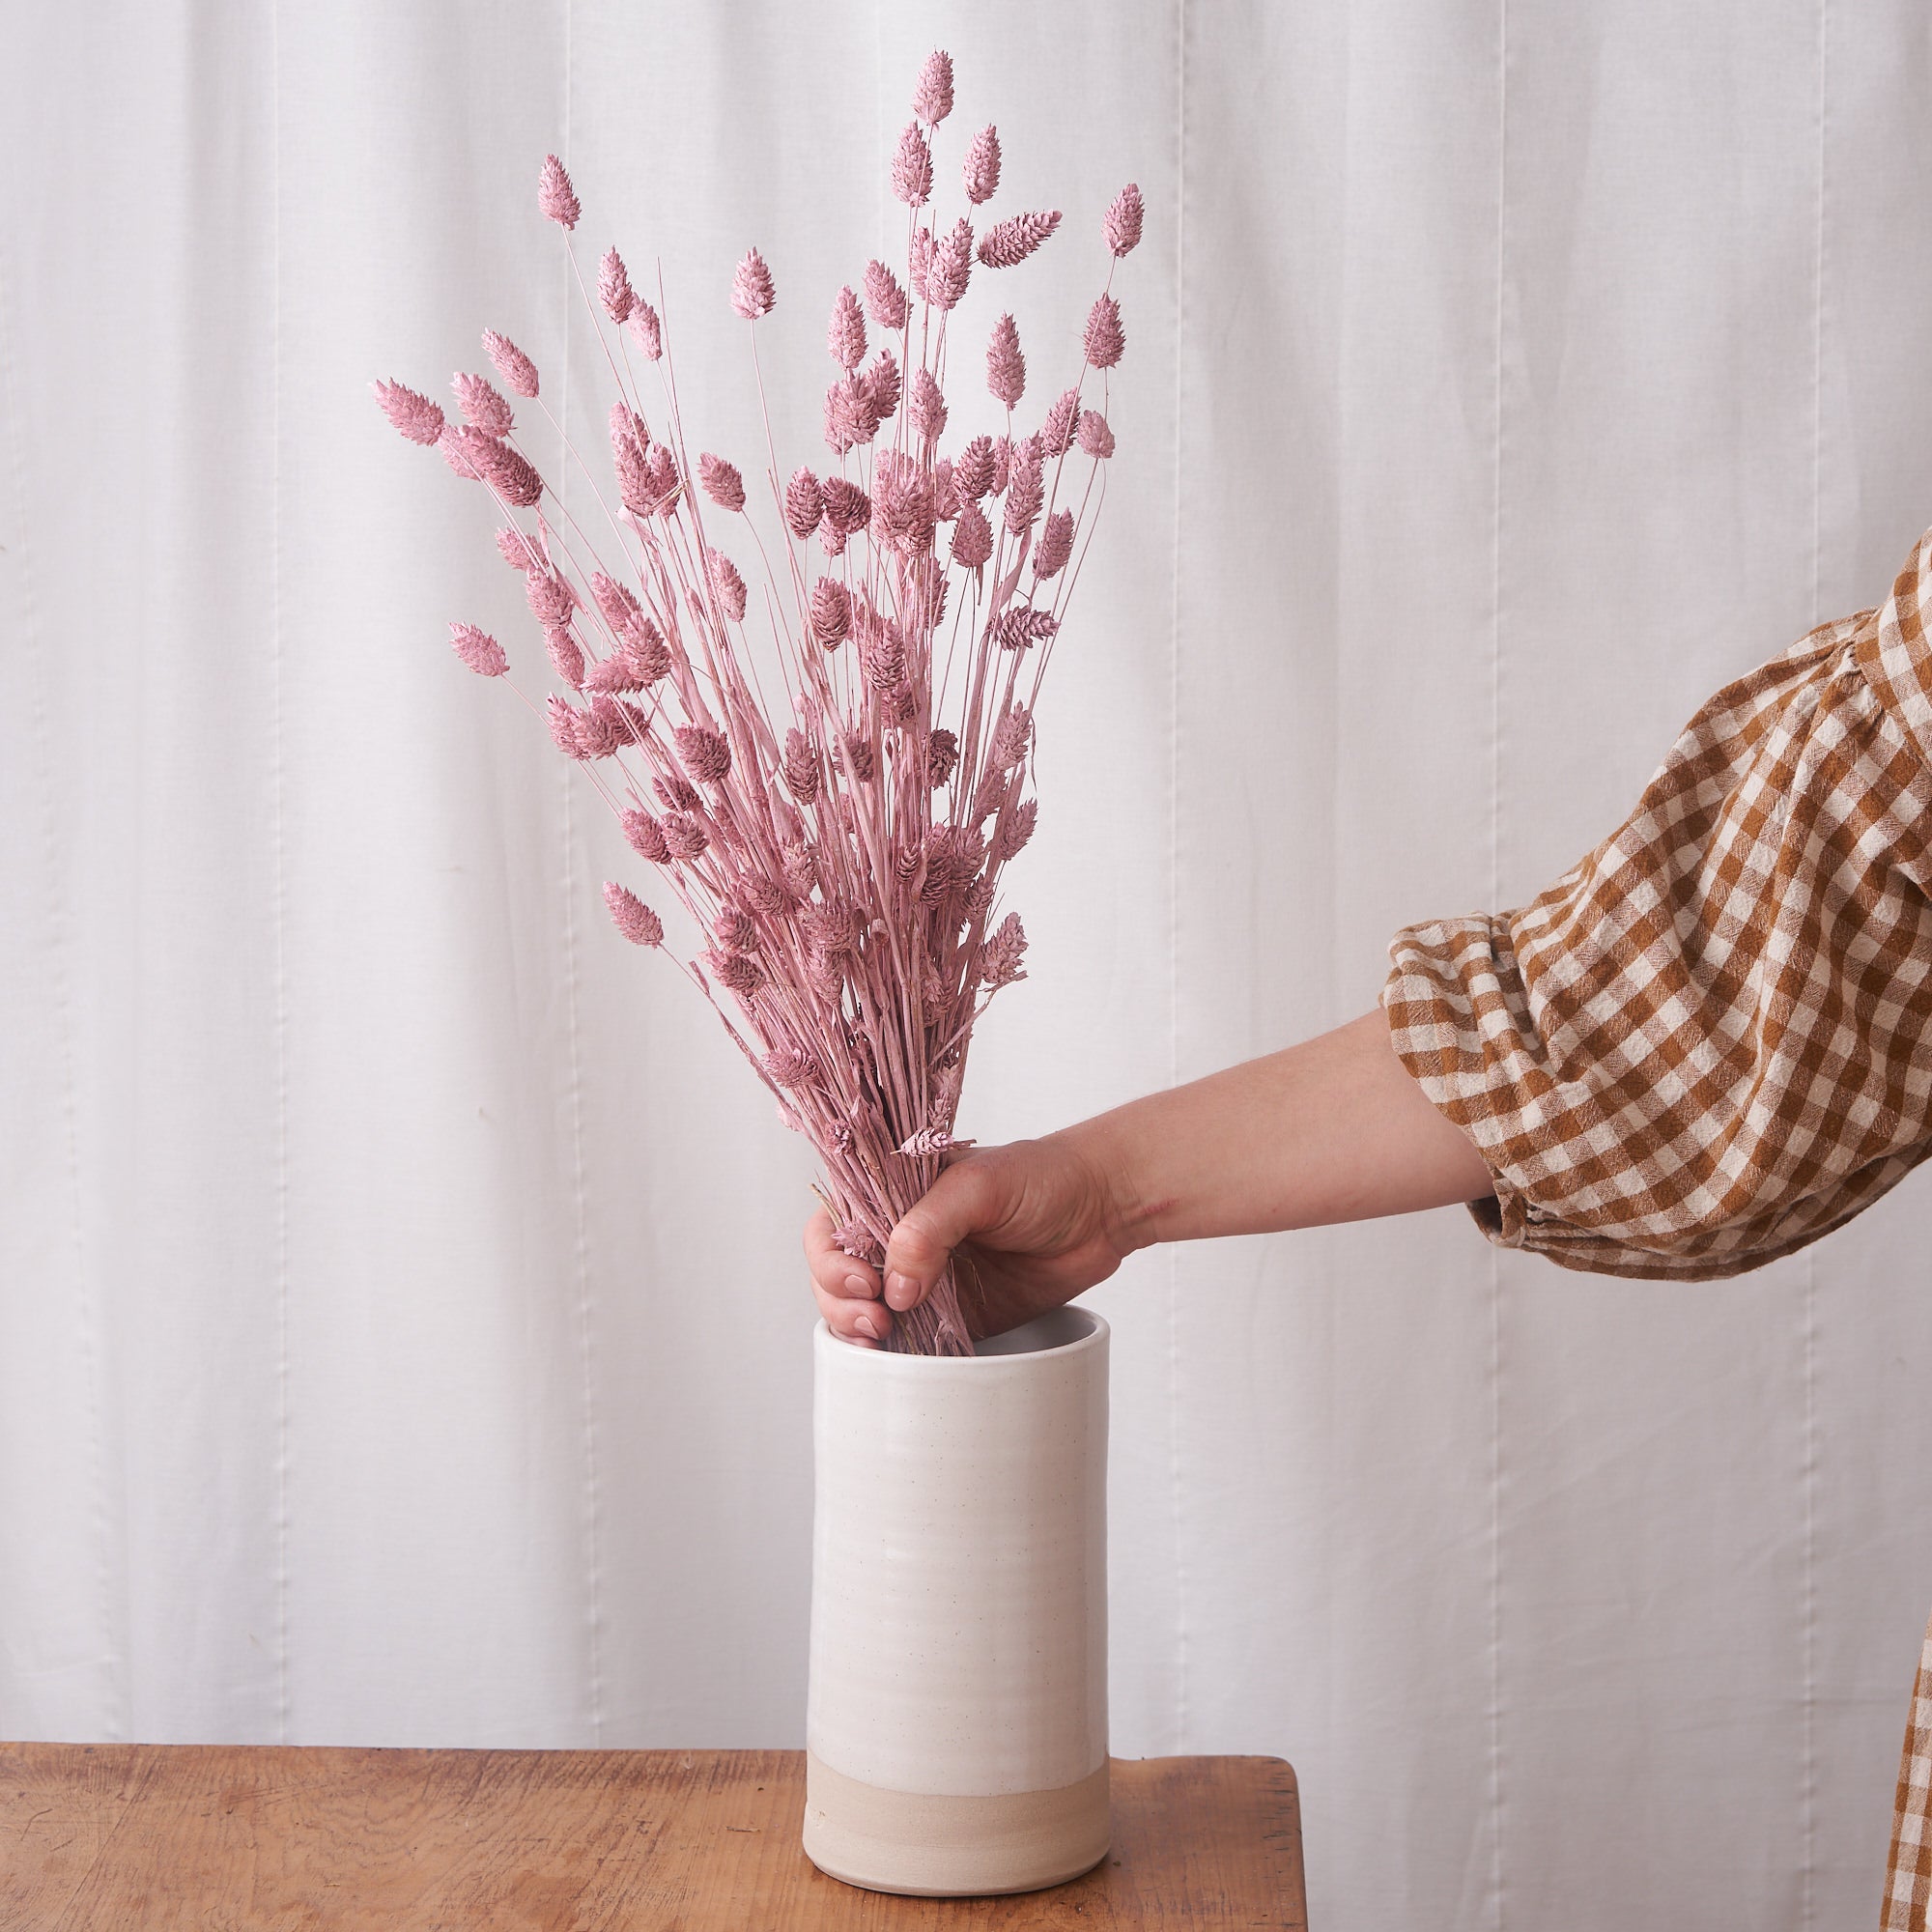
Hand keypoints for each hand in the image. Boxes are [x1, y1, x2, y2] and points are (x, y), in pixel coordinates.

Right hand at [803, 1133, 1139, 1347]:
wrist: (1102, 1209)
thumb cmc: (1043, 1177)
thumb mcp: (979, 1184)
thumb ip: (930, 1227)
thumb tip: (895, 1286)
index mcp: (896, 1194)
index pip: (834, 1223)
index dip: (830, 1254)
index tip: (861, 1277)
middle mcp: (901, 1237)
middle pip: (836, 1273)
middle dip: (838, 1298)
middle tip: (875, 1315)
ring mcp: (924, 1280)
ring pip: (861, 1310)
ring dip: (855, 1328)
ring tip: (881, 1335)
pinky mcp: (954, 1316)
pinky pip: (908, 1339)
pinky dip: (893, 1353)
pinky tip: (894, 1355)